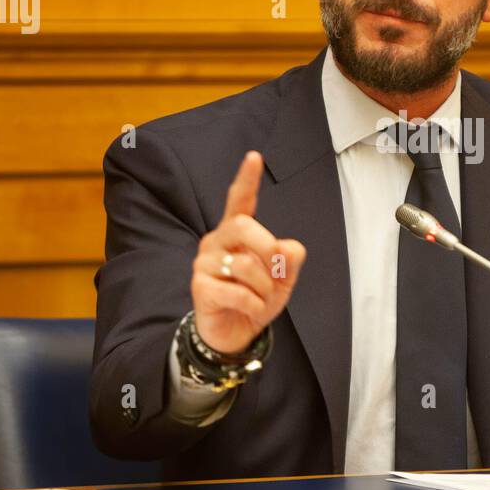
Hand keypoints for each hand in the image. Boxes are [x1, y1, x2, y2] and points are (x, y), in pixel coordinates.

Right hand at [190, 151, 305, 353]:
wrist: (235, 333)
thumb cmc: (257, 297)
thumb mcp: (283, 278)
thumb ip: (290, 258)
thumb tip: (287, 248)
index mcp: (237, 233)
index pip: (240, 200)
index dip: (247, 179)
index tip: (254, 156)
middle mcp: (217, 241)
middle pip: (244, 225)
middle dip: (269, 250)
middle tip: (277, 274)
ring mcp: (204, 262)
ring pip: (244, 264)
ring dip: (265, 288)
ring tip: (262, 299)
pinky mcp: (200, 286)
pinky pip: (237, 291)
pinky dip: (254, 305)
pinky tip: (251, 310)